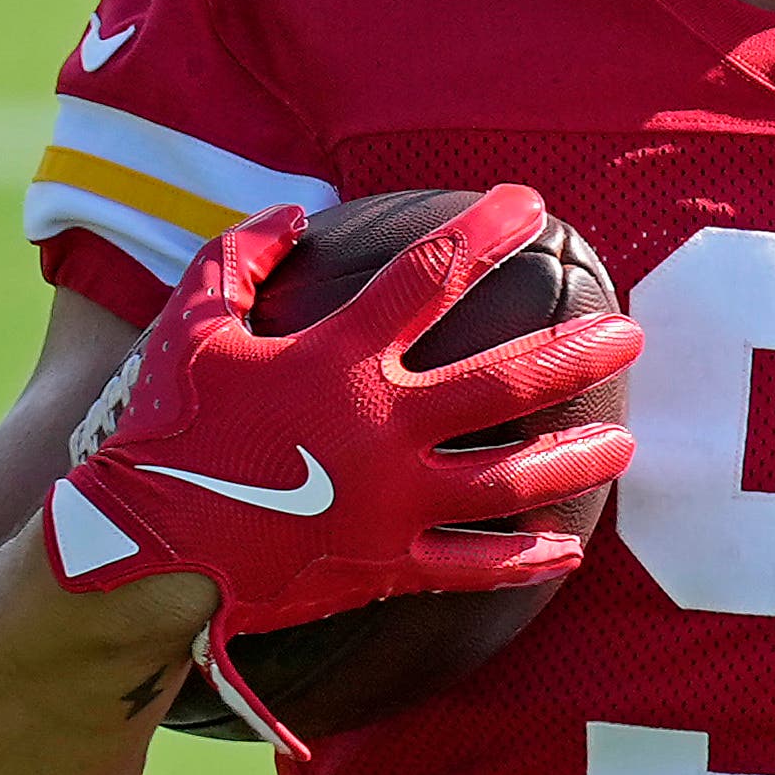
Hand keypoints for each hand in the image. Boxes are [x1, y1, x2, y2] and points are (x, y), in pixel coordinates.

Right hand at [41, 185, 638, 634]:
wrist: (145, 552)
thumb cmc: (165, 433)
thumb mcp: (189, 328)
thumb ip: (239, 259)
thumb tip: (290, 212)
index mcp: (338, 360)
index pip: (432, 276)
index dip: (486, 232)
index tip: (531, 205)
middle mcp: (382, 427)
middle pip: (505, 380)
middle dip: (577, 350)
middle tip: (629, 331)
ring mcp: (392, 502)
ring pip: (512, 478)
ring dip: (577, 457)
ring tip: (625, 441)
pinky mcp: (385, 565)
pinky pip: (473, 568)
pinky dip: (526, 560)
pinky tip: (570, 549)